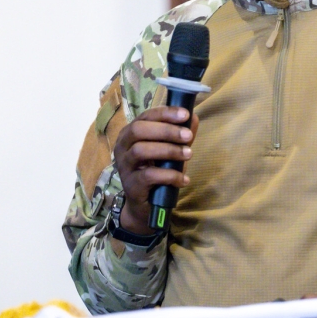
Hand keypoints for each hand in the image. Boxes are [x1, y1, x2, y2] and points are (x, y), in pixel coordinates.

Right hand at [113, 106, 198, 232]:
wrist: (145, 204)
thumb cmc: (157, 171)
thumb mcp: (170, 150)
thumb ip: (180, 135)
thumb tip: (194, 118)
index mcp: (131, 133)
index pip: (145, 116)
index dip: (165, 113)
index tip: (186, 114)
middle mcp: (122, 146)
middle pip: (138, 130)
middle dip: (166, 130)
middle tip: (188, 136)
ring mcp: (124, 166)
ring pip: (141, 150)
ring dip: (169, 151)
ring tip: (189, 154)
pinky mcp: (130, 184)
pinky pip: (148, 176)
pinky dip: (169, 175)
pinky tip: (183, 179)